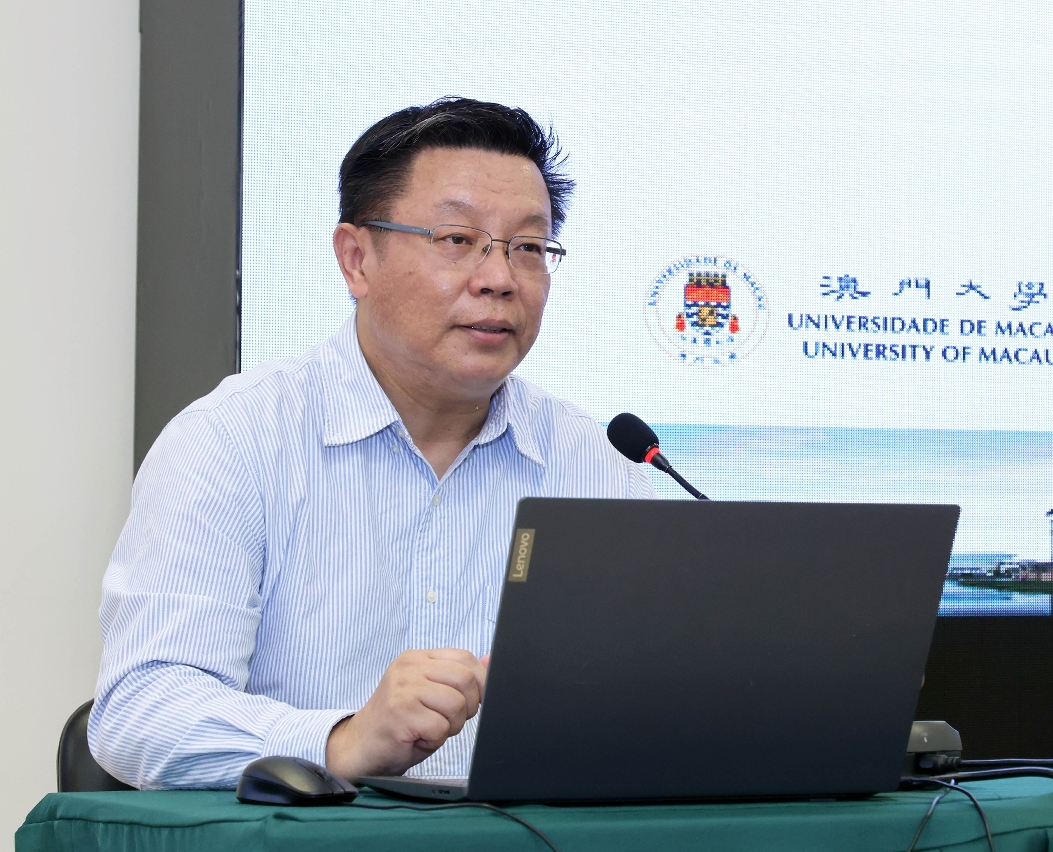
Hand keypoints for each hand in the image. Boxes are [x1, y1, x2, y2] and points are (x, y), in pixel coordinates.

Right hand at [325, 648, 487, 780]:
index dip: (479, 682)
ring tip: (429, 729)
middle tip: (447, 720)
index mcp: (418, 658)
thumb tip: (492, 659)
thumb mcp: (431, 694)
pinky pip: (440, 727)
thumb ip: (459, 677)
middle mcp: (409, 667)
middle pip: (465, 680)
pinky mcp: (400, 712)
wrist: (358, 747)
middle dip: (467, 707)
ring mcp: (403, 688)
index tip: (472, 701)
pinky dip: (435, 739)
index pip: (464, 658)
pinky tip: (417, 737)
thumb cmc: (399, 723)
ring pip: (456, 704)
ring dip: (450, 726)